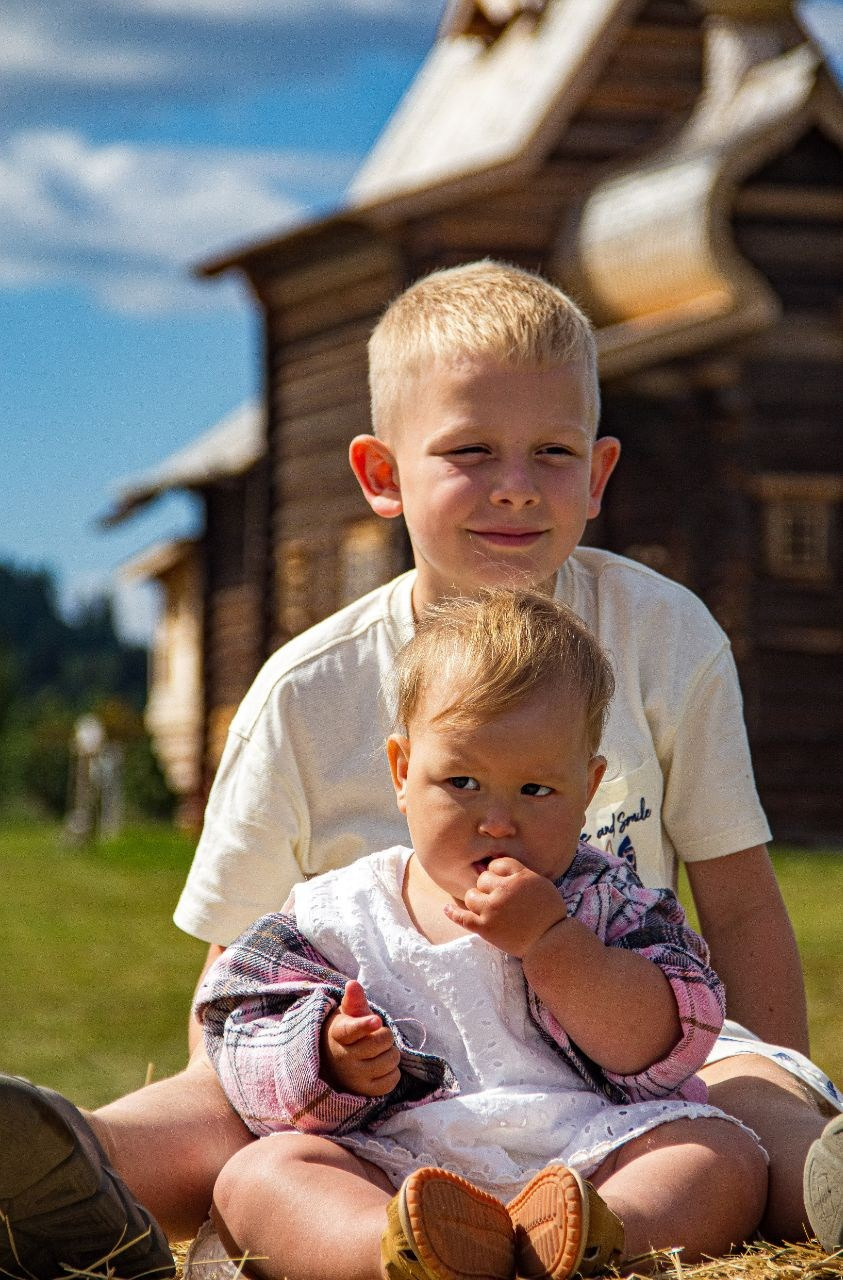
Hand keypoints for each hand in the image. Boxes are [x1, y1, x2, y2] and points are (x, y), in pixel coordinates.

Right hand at [320, 980, 400, 1096]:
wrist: (333, 1065)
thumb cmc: (346, 1034)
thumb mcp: (347, 1016)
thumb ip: (353, 1000)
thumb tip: (353, 984)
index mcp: (338, 1034)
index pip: (352, 1029)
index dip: (365, 1025)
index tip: (376, 1020)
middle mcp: (343, 1058)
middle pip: (382, 1041)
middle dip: (385, 1036)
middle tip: (376, 1037)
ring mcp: (354, 1077)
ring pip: (391, 1060)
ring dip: (390, 1053)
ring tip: (378, 1053)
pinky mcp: (365, 1092)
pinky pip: (393, 1079)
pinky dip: (392, 1072)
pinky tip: (380, 1068)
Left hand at [444, 857, 565, 957]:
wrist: (550, 942)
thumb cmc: (549, 913)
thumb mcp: (541, 883)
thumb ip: (520, 873)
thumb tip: (497, 865)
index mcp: (520, 876)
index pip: (497, 864)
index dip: (497, 872)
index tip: (501, 881)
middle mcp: (504, 889)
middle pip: (482, 878)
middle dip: (488, 887)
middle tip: (499, 900)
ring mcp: (492, 909)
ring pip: (471, 895)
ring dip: (477, 900)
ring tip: (487, 908)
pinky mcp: (485, 927)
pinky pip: (462, 917)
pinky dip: (452, 913)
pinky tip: (446, 909)